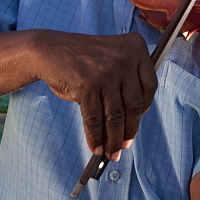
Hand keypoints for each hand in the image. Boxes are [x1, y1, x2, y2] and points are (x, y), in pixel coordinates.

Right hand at [29, 30, 156, 159]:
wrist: (49, 50)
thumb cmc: (82, 58)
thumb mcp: (111, 56)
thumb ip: (127, 79)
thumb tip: (132, 121)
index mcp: (135, 47)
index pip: (150, 85)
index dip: (144, 108)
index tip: (138, 121)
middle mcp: (124, 58)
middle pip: (133, 104)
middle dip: (129, 130)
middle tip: (124, 145)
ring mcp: (106, 73)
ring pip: (115, 116)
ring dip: (113, 139)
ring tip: (111, 152)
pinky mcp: (88, 86)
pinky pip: (94, 119)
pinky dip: (95, 137)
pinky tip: (96, 146)